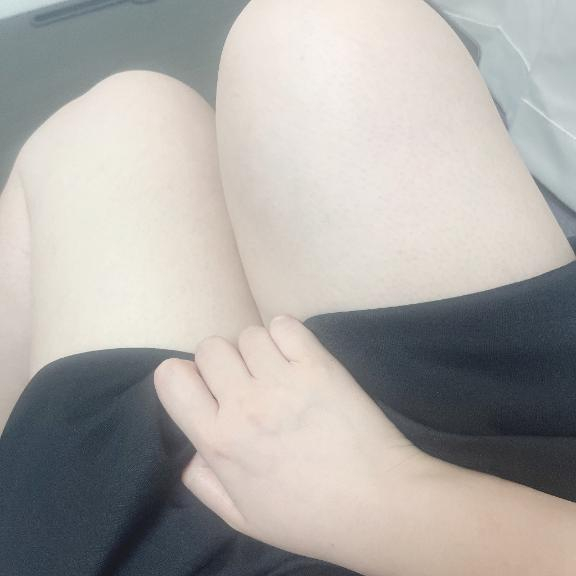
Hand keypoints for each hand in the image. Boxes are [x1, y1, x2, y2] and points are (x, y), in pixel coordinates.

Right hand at [154, 315, 424, 563]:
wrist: (378, 504)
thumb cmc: (309, 517)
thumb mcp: (243, 518)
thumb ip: (205, 483)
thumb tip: (190, 452)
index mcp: (219, 441)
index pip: (172, 377)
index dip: (185, 378)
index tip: (205, 390)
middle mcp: (244, 404)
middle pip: (210, 347)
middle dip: (222, 362)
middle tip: (246, 384)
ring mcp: (283, 380)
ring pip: (248, 334)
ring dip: (257, 350)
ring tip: (277, 373)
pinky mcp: (319, 364)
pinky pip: (284, 325)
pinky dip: (285, 334)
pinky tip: (296, 356)